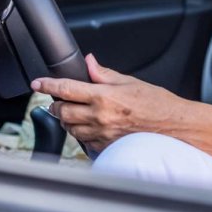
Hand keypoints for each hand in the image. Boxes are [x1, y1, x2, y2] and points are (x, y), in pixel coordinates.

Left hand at [31, 54, 180, 152]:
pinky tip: (91, 127)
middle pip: (62, 111)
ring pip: (70, 128)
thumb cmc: (159, 104)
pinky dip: (82, 133)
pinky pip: (84, 141)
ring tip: (76, 113)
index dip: (47, 84)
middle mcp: (100, 117)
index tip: (37, 83)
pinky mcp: (106, 148)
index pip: (66, 89)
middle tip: (60, 100)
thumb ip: (104, 74)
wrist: (175, 127)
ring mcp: (101, 135)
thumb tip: (89, 62)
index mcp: (104, 96)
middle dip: (56, 105)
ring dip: (68, 120)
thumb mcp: (131, 82)